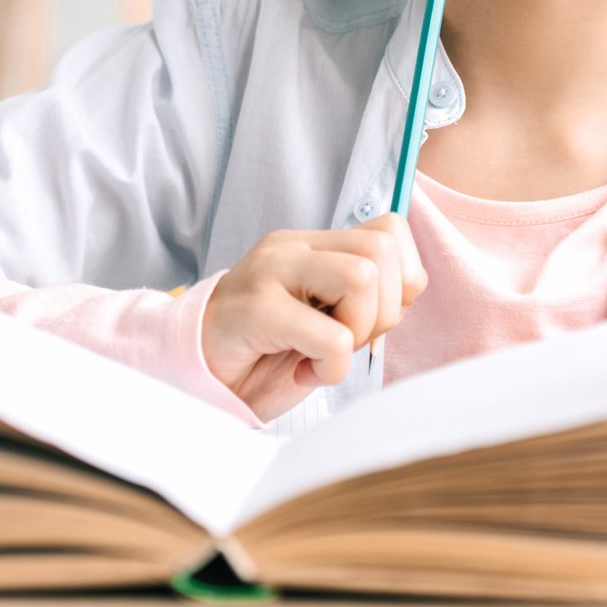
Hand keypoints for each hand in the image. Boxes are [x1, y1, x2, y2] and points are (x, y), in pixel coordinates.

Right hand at [200, 215, 426, 420]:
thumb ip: (362, 296)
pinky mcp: (257, 310)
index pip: (391, 230)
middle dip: (385, 310)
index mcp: (313, 244)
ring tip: (326, 353)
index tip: (371, 319)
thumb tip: (409, 288)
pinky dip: (331, 367)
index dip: (401, 280)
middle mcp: (292, 247)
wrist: (197, 376)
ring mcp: (271, 272)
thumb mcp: (323, 316)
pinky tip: (305, 373)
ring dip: (359, 332)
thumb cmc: (265, 352)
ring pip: (362, 277)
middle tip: (350, 340)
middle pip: (383, 249)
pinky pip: (331, 336)